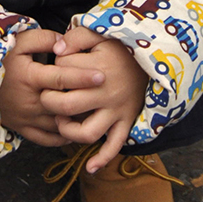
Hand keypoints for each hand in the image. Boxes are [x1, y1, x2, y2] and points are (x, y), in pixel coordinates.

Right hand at [0, 29, 105, 147]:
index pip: (61, 78)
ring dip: (78, 122)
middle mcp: (30, 101)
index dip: (82, 77)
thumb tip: (64, 43)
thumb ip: (43, 39)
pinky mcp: (22, 129)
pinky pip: (47, 139)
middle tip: (107, 96)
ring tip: (96, 113)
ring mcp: (27, 118)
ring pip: (59, 125)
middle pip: (64, 104)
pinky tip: (75, 130)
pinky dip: (63, 138)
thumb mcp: (19, 43)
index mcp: (30, 78)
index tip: (102, 75)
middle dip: (87, 102)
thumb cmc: (1, 60)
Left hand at [43, 26, 149, 173]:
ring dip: (68, 130)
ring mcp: (117, 111)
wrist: (155, 60)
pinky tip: (89, 167)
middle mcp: (106, 93)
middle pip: (67, 105)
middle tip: (47, 95)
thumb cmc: (122, 48)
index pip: (63, 71)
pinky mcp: (126, 122)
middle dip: (49, 101)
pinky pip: (114, 146)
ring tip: (61, 120)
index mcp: (98, 67)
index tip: (60, 63)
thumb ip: (76, 37)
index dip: (55, 66)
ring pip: (87, 132)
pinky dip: (101, 159)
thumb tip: (56, 52)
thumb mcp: (102, 34)